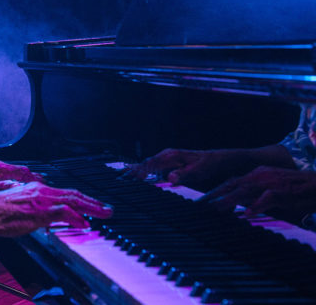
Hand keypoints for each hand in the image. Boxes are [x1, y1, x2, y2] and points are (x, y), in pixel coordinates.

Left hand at [0, 160, 44, 196]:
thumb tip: (15, 186)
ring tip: (30, 189)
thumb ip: (0, 186)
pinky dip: (12, 184)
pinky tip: (13, 191)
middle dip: (30, 178)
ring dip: (21, 181)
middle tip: (40, 185)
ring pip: (12, 175)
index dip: (33, 177)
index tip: (41, 182)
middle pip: (18, 171)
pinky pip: (5, 179)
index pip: (21, 170)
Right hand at [0, 181, 112, 236]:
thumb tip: (48, 218)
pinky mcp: (40, 211)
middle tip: (106, 209)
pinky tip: (84, 223)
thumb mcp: (21, 207)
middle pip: (74, 195)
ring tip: (103, 214)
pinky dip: (76, 217)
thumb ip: (37, 210)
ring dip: (91, 208)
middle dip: (93, 202)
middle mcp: (42, 191)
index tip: (91, 205)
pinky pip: (63, 212)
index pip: (65, 193)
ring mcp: (42, 201)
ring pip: (73, 200)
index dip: (81, 200)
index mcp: (38, 190)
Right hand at [124, 148, 245, 190]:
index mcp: (170, 155)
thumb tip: (170, 178)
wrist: (217, 159)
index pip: (149, 164)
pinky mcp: (167, 163)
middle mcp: (166, 155)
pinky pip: (152, 167)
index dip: (137, 172)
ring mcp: (166, 158)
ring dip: (135, 171)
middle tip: (118, 180)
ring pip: (146, 164)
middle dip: (131, 171)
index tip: (127, 179)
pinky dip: (142, 171)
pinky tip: (136, 176)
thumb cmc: (208, 164)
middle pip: (144, 163)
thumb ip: (185, 174)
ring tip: (122, 178)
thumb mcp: (199, 170)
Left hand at [199, 166, 315, 221]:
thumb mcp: (269, 191)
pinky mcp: (282, 191)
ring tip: (218, 208)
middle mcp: (260, 176)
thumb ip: (254, 197)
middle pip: (233, 184)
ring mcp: (270, 182)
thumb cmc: (294, 190)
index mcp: (256, 174)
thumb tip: (241, 208)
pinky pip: (267, 198)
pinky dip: (257, 205)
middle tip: (201, 204)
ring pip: (246, 190)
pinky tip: (248, 214)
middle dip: (216, 194)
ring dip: (231, 200)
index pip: (231, 181)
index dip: (216, 190)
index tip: (203, 200)